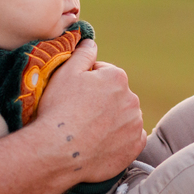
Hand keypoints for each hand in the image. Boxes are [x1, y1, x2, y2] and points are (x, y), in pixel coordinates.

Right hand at [36, 39, 145, 181]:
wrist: (58, 151)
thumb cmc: (59, 109)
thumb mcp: (65, 73)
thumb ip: (83, 54)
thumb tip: (91, 42)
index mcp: (117, 78)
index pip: (104, 74)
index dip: (87, 83)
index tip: (74, 96)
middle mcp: (132, 99)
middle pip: (116, 96)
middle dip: (102, 102)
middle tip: (79, 115)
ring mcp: (135, 124)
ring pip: (124, 117)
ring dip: (112, 121)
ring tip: (88, 131)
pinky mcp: (134, 147)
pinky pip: (131, 139)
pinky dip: (120, 140)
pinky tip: (101, 143)